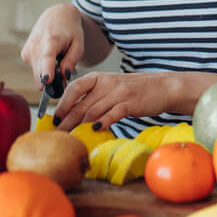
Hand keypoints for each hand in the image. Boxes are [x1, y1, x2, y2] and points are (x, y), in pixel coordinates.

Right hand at [19, 3, 85, 89]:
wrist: (56, 16)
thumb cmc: (70, 32)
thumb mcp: (78, 45)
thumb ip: (71, 61)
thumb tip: (63, 77)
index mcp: (51, 40)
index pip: (47, 56)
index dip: (46, 70)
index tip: (46, 80)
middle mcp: (35, 45)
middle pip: (40, 74)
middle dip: (53, 81)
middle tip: (64, 73)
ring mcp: (28, 50)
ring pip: (38, 76)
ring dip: (49, 74)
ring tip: (57, 60)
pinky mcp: (24, 55)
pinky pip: (35, 71)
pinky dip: (43, 69)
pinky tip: (49, 58)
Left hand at [50, 71, 179, 131]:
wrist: (162, 87)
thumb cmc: (133, 90)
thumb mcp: (110, 86)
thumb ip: (93, 96)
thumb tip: (72, 113)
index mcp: (98, 78)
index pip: (73, 88)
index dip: (62, 104)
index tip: (55, 119)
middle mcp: (106, 83)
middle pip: (81, 104)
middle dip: (67, 121)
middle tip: (59, 135)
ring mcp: (119, 93)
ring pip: (93, 111)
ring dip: (80, 126)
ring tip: (72, 138)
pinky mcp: (131, 103)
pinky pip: (113, 114)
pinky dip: (103, 123)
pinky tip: (95, 130)